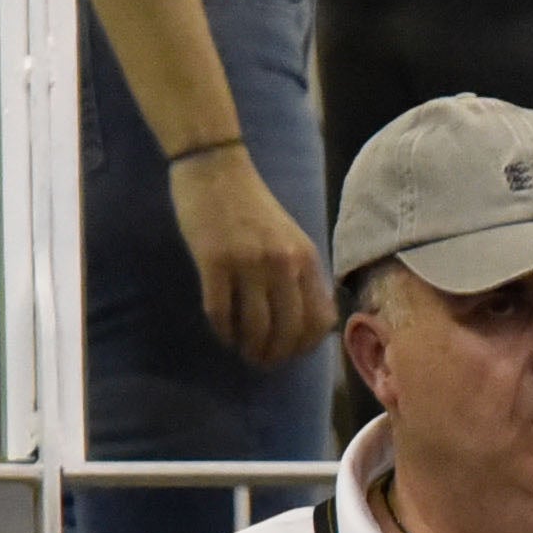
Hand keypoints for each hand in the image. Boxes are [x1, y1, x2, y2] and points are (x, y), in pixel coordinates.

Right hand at [168, 148, 328, 366]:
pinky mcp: (213, 261)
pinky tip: (223, 334)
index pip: (319, 319)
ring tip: (244, 353)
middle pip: (288, 329)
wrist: (216, 169)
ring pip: (255, 326)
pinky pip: (220, 310)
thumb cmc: (253, 206)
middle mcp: (283, 264)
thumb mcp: (290, 238)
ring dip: (250, 348)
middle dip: (277, 354)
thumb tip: (306, 321)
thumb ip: (300, 274)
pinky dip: (222, 330)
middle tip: (264, 363)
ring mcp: (248, 263)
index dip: (307, 345)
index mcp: (306, 259)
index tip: (293, 354)